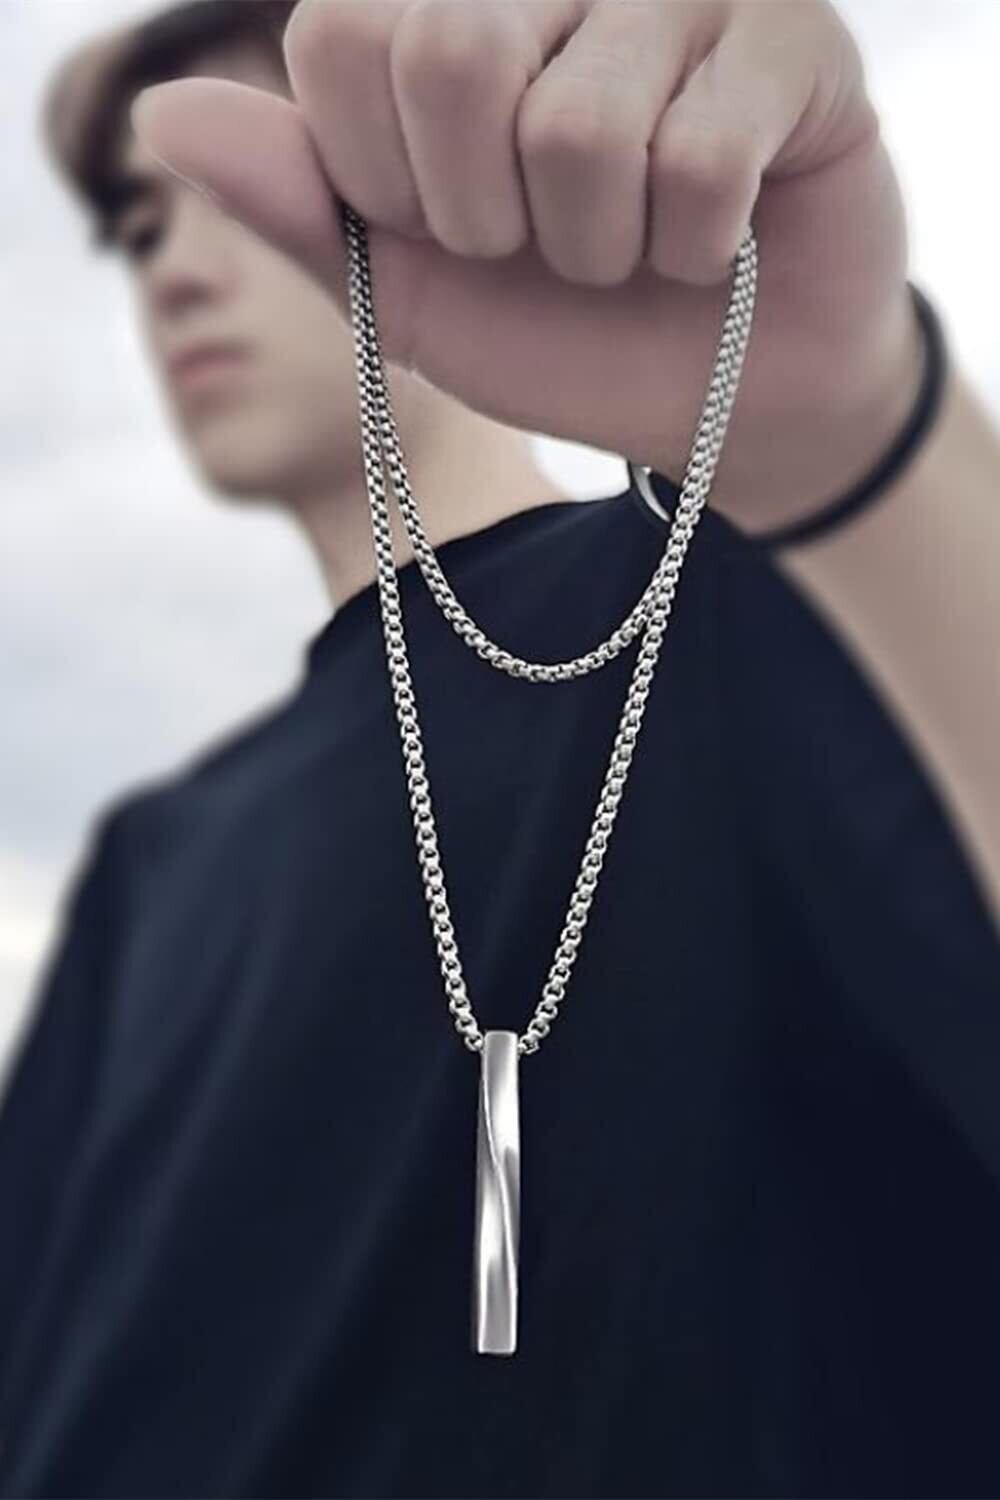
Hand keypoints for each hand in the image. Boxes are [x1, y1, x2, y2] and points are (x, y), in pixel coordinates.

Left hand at [132, 0, 921, 533]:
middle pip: (449, 53)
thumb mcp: (407, 289)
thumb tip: (163, 112)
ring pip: (577, 124)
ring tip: (637, 243)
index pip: (340, 36)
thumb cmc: (561, 332)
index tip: (451, 225)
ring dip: (598, 245)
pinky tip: (717, 238)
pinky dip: (693, 246)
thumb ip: (300, 202)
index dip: (383, 179)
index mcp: (450, 8)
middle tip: (548, 241)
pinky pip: (698, 154)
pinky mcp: (796, 38)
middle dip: (488, 216)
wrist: (719, 399)